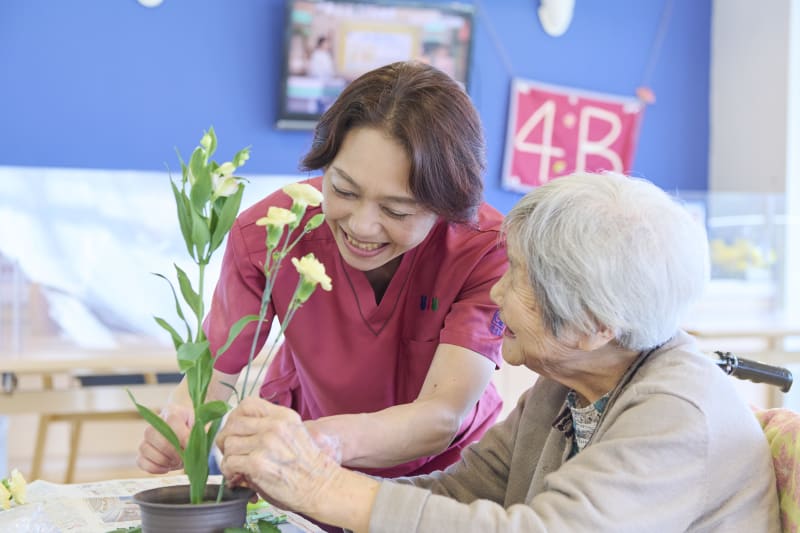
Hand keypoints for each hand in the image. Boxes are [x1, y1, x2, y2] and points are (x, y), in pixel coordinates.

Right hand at [136, 403, 192, 473]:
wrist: (187, 438)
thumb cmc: (194, 432)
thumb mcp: (199, 429)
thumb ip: (196, 434)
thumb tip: (189, 446)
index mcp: (172, 411)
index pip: (171, 420)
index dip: (182, 437)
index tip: (191, 447)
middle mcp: (155, 422)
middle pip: (153, 434)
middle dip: (171, 451)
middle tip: (183, 458)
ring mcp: (146, 437)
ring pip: (144, 448)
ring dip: (163, 460)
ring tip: (176, 462)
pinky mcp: (142, 452)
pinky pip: (141, 461)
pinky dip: (154, 468)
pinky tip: (167, 467)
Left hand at [216, 397, 339, 514]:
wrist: (322, 487)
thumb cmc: (308, 467)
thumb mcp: (293, 435)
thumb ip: (268, 430)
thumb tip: (237, 437)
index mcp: (283, 416)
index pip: (247, 404)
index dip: (235, 418)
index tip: (235, 432)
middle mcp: (274, 426)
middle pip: (233, 423)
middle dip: (226, 440)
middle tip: (232, 453)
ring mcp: (265, 443)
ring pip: (229, 444)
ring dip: (229, 459)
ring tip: (238, 469)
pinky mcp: (257, 463)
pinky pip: (229, 463)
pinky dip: (230, 472)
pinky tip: (239, 478)